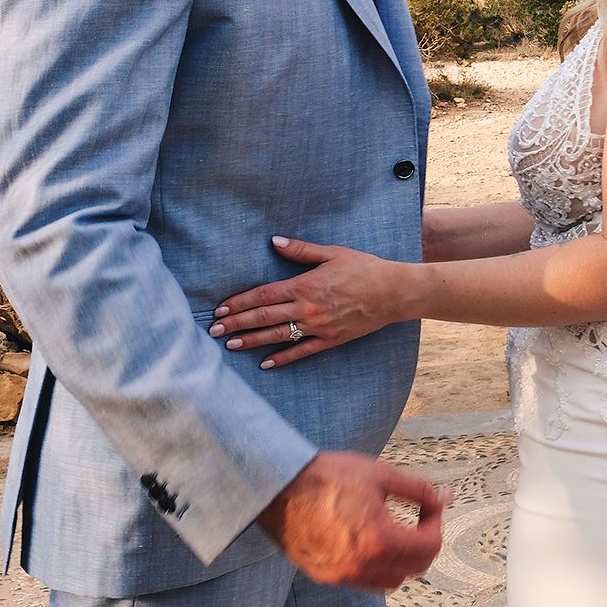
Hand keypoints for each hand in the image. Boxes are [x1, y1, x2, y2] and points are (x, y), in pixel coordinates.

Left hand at [214, 236, 404, 367]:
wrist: (393, 292)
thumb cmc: (364, 268)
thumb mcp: (332, 253)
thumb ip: (300, 250)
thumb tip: (273, 242)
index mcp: (305, 285)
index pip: (264, 295)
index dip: (240, 302)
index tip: (221, 308)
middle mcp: (307, 308)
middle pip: (264, 317)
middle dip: (237, 323)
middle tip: (214, 330)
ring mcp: (318, 327)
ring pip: (277, 336)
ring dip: (251, 341)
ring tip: (230, 345)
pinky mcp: (330, 340)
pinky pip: (301, 352)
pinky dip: (282, 358)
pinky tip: (265, 364)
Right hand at [257, 450, 442, 589]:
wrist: (279, 487)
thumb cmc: (324, 478)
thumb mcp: (381, 475)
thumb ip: (417, 489)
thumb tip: (440, 496)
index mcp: (379, 541)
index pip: (429, 546)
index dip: (436, 522)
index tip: (431, 506)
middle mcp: (361, 565)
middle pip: (414, 569)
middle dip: (424, 543)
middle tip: (421, 519)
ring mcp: (342, 574)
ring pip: (390, 581)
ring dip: (402, 560)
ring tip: (397, 532)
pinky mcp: (326, 575)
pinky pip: (364, 581)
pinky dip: (377, 566)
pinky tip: (372, 542)